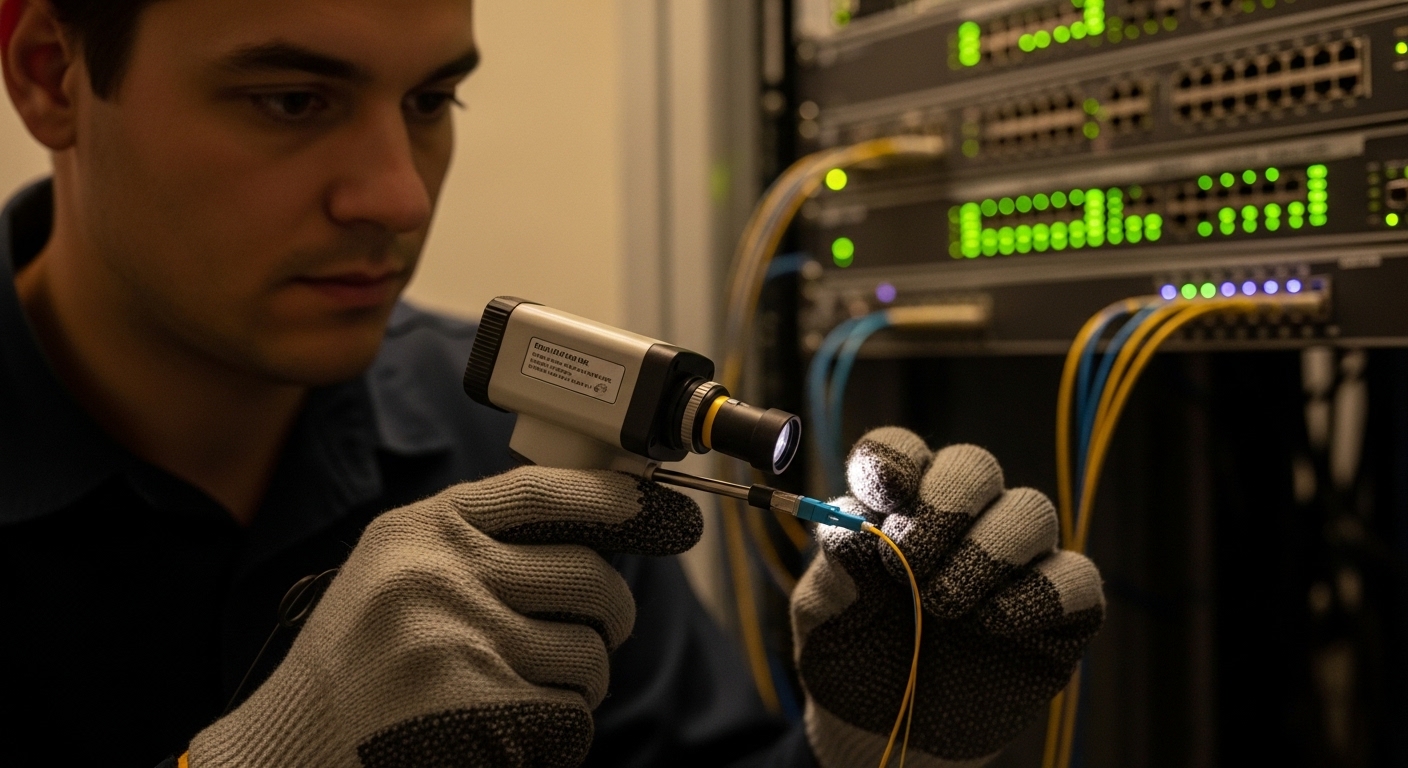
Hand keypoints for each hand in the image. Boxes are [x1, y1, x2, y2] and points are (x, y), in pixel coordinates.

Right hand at [190, 466, 700, 767]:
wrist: (291, 745)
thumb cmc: (353, 661)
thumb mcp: (396, 569)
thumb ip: (476, 544)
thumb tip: (591, 533)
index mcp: (424, 529)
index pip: (543, 491)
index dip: (609, 497)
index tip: (647, 504)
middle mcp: (443, 573)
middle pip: (588, 578)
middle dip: (611, 613)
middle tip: (600, 632)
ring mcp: (461, 638)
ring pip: (589, 652)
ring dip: (582, 679)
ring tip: (538, 688)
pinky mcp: (478, 706)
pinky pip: (570, 712)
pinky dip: (562, 729)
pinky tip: (520, 729)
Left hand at [791, 427, 1103, 766]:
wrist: (887, 737)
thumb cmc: (851, 659)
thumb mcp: (823, 617)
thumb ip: (836, 571)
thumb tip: (854, 532)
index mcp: (897, 507)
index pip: (901, 452)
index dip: (893, 457)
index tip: (882, 489)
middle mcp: (961, 522)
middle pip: (974, 466)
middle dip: (946, 502)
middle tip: (911, 560)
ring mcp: (1013, 563)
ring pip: (1030, 510)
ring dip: (987, 550)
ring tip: (942, 604)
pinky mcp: (1057, 611)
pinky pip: (1075, 577)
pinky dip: (1038, 594)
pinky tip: (993, 626)